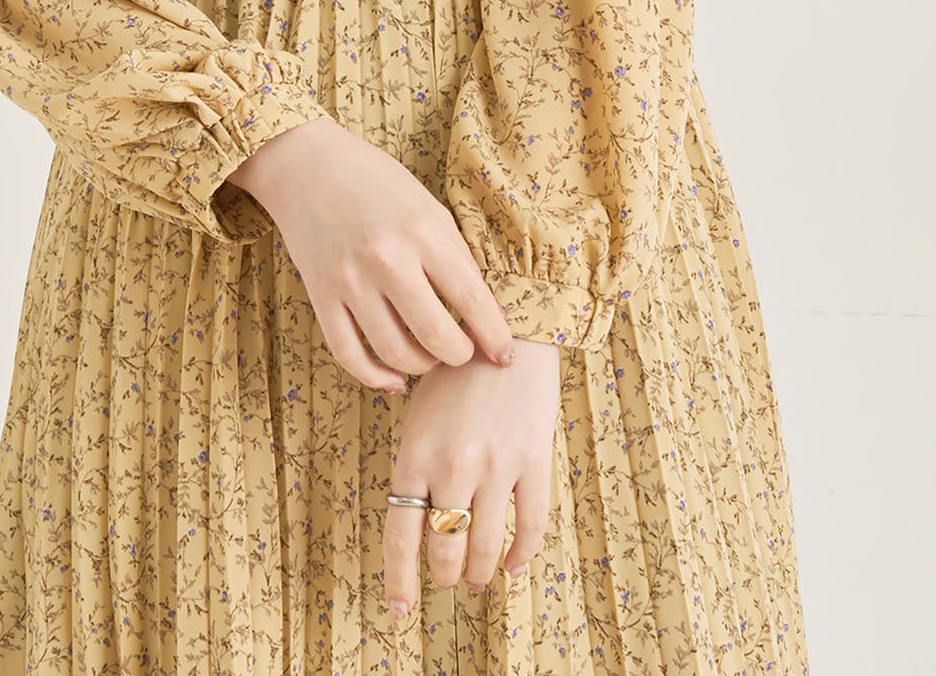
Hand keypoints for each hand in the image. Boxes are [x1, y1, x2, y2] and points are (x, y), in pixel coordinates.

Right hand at [226, 117, 517, 388]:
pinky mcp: (320, 296)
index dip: (494, 335)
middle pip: (437, 336)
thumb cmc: (377, 182)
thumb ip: (454, 255)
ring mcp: (349, 281)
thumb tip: (482, 311)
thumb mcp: (428, 207)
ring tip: (430, 358)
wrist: (308, 165)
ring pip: (394, 353)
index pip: (471, 299)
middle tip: (465, 353)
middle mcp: (387, 259)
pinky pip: (349, 354)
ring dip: (421, 367)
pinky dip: (375, 377)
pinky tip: (393, 379)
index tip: (505, 355)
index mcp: (422, 231)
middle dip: (460, 356)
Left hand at [382, 338, 559, 617]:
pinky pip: (530, 526)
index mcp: (415, 454)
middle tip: (449, 581)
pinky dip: (521, 555)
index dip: (401, 580)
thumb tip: (418, 524)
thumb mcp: (418, 414)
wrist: (507, 326)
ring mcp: (496, 465)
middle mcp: (453, 466)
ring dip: (480, 571)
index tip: (402, 610)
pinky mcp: (534, 460)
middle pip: (445, 548)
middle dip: (446, 575)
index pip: (401, 535)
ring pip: (485, 545)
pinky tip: (512, 566)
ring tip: (477, 578)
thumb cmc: (455, 371)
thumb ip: (416, 466)